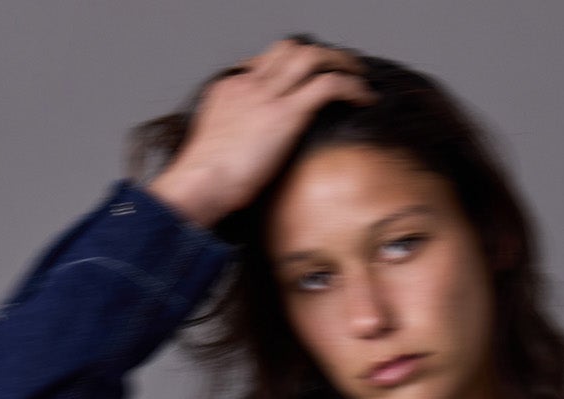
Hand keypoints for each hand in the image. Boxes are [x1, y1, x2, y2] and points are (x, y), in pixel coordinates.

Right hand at [146, 37, 376, 228]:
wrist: (197, 184)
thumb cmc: (202, 182)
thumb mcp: (214, 150)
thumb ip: (232, 141)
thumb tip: (245, 157)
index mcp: (230, 90)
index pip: (264, 62)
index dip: (291, 68)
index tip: (309, 81)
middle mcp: (249, 84)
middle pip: (288, 48)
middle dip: (320, 54)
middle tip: (341, 69)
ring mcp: (267, 96)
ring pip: (311, 56)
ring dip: (341, 62)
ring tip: (361, 78)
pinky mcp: (285, 114)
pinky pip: (328, 85)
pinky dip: (352, 87)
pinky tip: (366, 99)